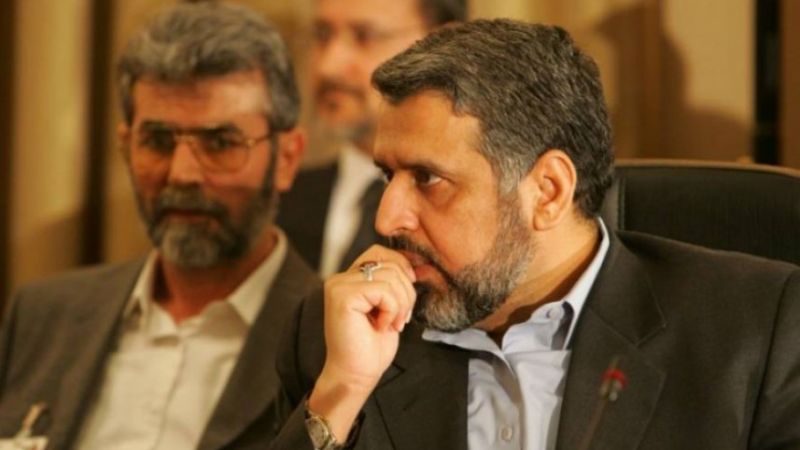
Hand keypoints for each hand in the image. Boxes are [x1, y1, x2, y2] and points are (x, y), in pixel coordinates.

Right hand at [308, 245, 415, 439]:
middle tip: (400, 318)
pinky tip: (381, 326)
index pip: (381, 252)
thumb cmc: (372, 346)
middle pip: (390, 263)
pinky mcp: (343, 297)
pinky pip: (384, 291)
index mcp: (349, 278)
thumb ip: (393, 281)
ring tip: (391, 323)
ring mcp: (339, 286)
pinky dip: (392, 310)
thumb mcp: (389, 306)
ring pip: (390, 276)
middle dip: (406, 291)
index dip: (402, 268)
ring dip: (400, 304)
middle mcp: (340, 278)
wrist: (357, 375)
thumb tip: (417, 262)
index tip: (406, 296)